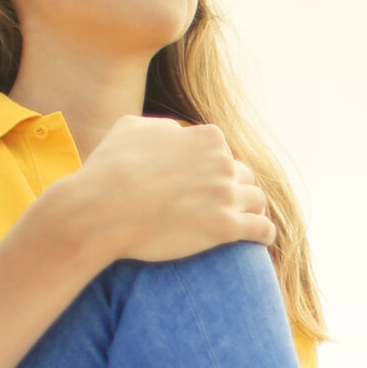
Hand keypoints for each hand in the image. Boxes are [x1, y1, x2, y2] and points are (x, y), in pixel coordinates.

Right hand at [56, 116, 273, 264]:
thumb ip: (163, 127)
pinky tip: (262, 240)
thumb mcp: (132, 128)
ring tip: (249, 220)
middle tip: (230, 204)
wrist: (101, 209)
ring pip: (257, 201)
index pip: (222, 152)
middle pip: (243, 176)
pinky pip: (261, 229)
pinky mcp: (226, 227)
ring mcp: (226, 194)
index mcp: (206, 137)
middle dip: (236, 188)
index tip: (209, 182)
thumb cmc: (109, 169)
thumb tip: (178, 133)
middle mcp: (222, 162)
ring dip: (254, 210)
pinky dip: (265, 233)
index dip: (215, 168)